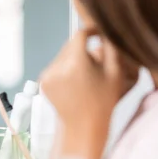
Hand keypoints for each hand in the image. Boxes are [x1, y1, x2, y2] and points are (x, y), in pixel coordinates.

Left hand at [39, 29, 138, 156]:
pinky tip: (76, 83)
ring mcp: (47, 74)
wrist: (83, 128)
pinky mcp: (43, 82)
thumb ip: (111, 48)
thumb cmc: (103, 102)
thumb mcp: (115, 74)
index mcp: (76, 62)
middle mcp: (58, 66)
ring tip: (87, 75)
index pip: (80, 34)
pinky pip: (55, 66)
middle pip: (70, 44)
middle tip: (96, 59)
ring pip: (62, 55)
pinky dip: (65, 69)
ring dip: (73, 58)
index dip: (91, 31)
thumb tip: (107, 31)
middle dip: (83, 47)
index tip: (98, 33)